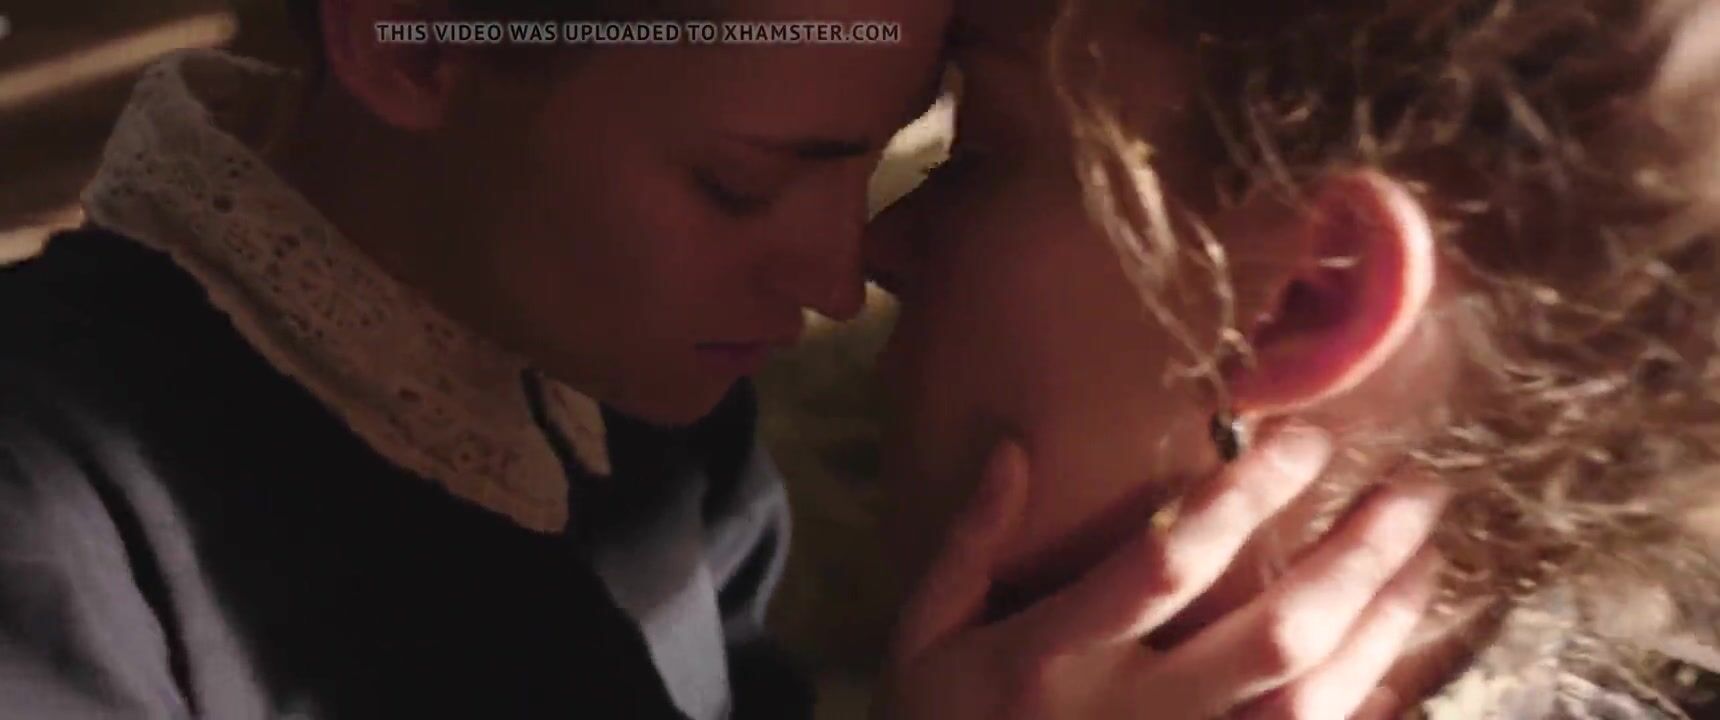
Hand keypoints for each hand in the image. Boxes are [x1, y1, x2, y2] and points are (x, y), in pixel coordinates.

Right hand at [876, 425, 1448, 718]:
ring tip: (1424, 561)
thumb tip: (1015, 450)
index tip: (1306, 438)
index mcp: (1052, 656)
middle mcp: (1129, 715)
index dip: (1244, 497)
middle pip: (1274, 636)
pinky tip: (1400, 666)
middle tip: (1417, 490)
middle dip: (1358, 558)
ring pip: (1310, 702)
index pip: (1165, 564)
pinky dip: (1363, 711)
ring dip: (1381, 629)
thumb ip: (971, 546)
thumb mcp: (924, 638)